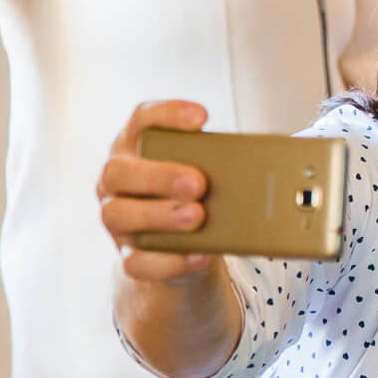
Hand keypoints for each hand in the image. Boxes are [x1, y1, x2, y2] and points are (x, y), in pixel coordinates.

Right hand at [98, 100, 212, 281]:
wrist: (181, 247)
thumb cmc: (195, 195)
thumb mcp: (202, 172)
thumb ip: (217, 163)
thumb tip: (261, 165)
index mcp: (134, 148)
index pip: (141, 120)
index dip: (166, 115)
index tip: (201, 117)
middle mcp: (116, 182)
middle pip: (119, 172)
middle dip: (159, 176)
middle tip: (199, 183)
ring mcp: (117, 221)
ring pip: (118, 215)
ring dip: (160, 215)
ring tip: (197, 216)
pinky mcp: (128, 257)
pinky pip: (137, 262)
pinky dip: (170, 261)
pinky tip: (199, 255)